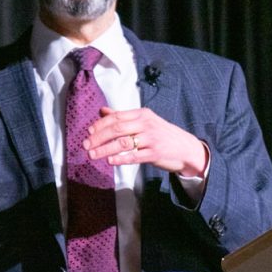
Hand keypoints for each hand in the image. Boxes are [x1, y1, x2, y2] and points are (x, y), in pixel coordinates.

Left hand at [82, 106, 208, 176]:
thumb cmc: (161, 134)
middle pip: (117, 129)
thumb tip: (102, 111)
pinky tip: (110, 161)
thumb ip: (123, 117)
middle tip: (85, 145)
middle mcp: (146, 124)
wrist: (185, 148)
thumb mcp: (144, 121)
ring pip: (123, 143)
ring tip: (92, 154)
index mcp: (142, 114)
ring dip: (105, 149)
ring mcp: (151, 139)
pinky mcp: (155, 153)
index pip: (117, 117)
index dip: (101, 124)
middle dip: (98, 137)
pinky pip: (134, 156)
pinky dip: (121, 159)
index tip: (89, 132)